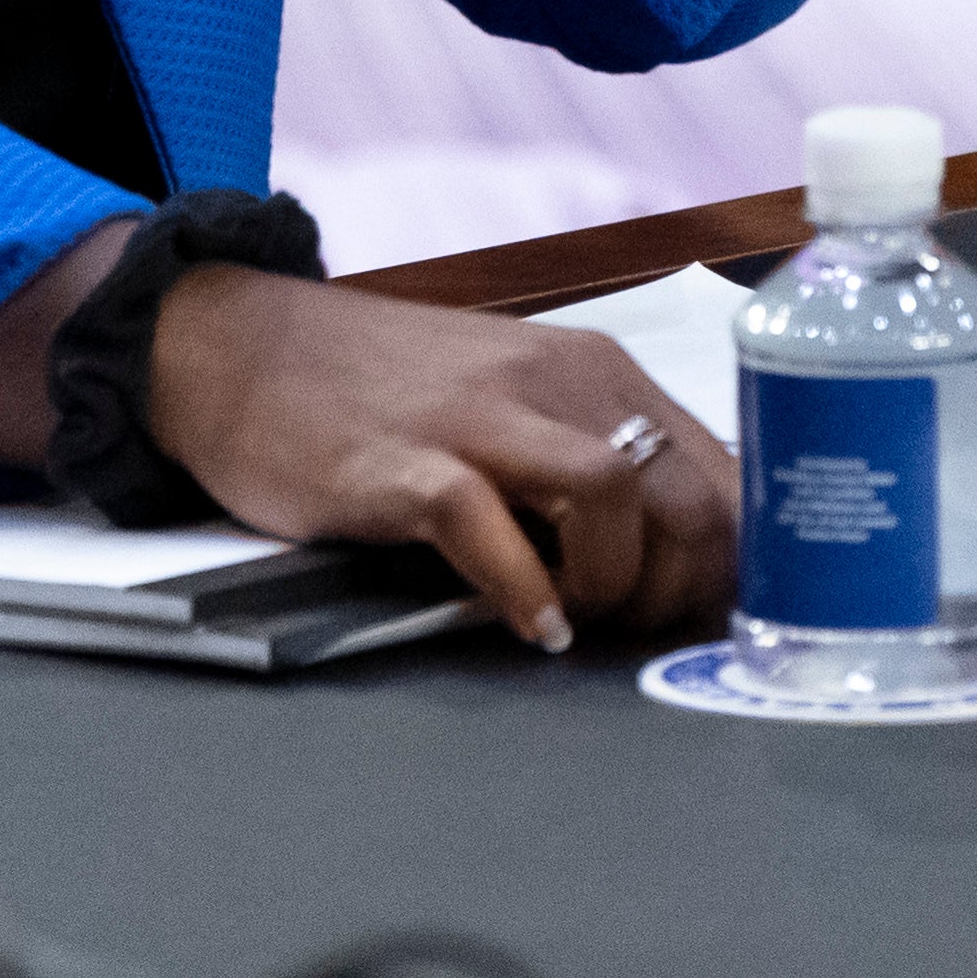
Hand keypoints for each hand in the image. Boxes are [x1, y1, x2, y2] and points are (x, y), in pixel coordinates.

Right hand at [144, 266, 734, 650]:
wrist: (246, 346)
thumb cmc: (386, 390)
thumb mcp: (513, 405)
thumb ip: (585, 461)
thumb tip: (670, 562)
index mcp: (595, 373)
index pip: (722, 473)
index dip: (730, 564)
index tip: (699, 617)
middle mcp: (556, 383)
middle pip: (687, 494)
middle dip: (683, 589)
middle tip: (635, 631)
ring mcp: (480, 419)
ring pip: (614, 494)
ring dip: (615, 585)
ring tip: (580, 619)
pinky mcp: (405, 463)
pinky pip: (489, 527)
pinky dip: (525, 591)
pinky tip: (531, 627)